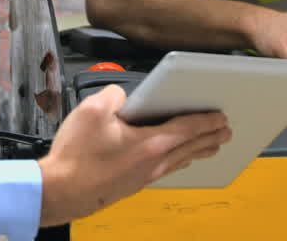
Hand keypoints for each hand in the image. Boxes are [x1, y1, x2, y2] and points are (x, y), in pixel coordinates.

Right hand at [37, 85, 230, 226]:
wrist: (60, 192)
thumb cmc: (75, 158)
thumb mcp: (92, 111)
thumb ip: (114, 95)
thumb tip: (124, 97)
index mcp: (149, 144)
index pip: (188, 128)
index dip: (207, 120)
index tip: (221, 116)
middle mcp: (152, 163)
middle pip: (190, 147)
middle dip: (210, 137)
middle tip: (227, 131)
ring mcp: (144, 176)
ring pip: (180, 161)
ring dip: (198, 151)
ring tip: (210, 147)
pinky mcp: (133, 184)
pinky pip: (166, 169)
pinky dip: (180, 161)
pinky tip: (176, 161)